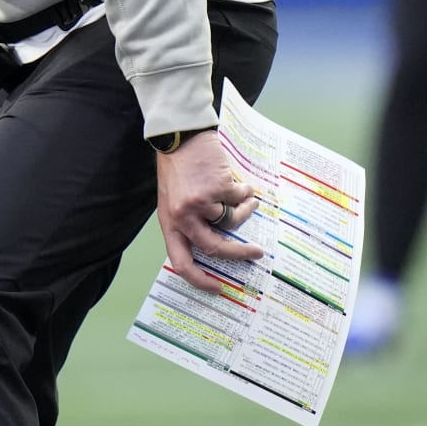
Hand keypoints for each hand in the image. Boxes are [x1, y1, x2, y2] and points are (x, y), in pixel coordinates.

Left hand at [154, 131, 264, 290]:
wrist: (179, 136)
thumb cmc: (177, 168)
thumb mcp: (173, 201)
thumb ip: (188, 223)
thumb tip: (215, 248)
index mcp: (170, 223)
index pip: (181, 262)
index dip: (199, 280)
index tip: (217, 288)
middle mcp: (183, 216)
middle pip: (215, 248)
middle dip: (239, 253)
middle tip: (256, 253)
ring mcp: (201, 203)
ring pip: (233, 221)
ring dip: (245, 211)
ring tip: (248, 200)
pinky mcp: (217, 188)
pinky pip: (240, 199)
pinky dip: (246, 193)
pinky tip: (242, 184)